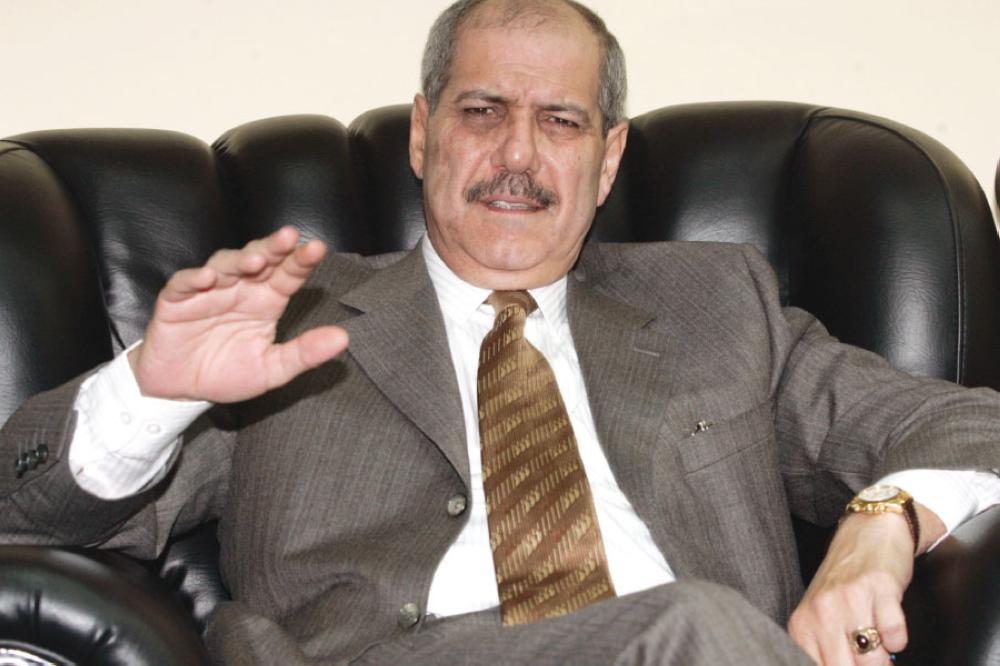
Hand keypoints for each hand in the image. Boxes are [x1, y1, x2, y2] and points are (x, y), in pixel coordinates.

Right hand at [129, 226, 348, 401]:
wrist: (182, 390)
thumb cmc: (228, 373)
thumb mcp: (272, 369)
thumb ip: (305, 353)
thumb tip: (343, 339)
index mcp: (266, 300)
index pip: (288, 274)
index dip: (301, 261)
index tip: (317, 249)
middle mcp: (240, 289)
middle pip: (258, 259)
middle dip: (272, 247)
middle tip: (289, 237)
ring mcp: (208, 292)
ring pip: (224, 265)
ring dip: (238, 261)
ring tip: (255, 261)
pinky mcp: (176, 301)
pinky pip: (184, 284)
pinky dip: (194, 279)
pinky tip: (208, 279)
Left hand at [787, 504, 944, 664]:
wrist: (867, 532)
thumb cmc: (843, 580)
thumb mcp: (821, 616)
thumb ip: (824, 650)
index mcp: (803, 624)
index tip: (851, 661)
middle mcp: (822, 612)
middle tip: (868, 658)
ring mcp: (850, 600)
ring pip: (872, 661)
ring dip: (882, 658)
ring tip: (879, 642)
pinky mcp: (880, 590)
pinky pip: (896, 638)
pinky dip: (898, 639)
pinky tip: (889, 625)